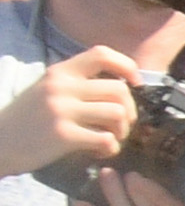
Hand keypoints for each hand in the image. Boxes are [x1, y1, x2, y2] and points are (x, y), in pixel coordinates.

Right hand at [0, 46, 139, 180]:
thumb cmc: (28, 119)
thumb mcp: (48, 89)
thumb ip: (78, 84)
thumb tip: (122, 88)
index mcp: (60, 72)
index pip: (101, 54)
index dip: (127, 66)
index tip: (134, 84)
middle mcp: (61, 87)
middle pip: (119, 90)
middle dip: (129, 111)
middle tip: (120, 126)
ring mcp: (62, 110)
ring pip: (117, 114)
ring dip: (122, 131)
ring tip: (109, 139)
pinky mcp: (63, 136)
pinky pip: (106, 140)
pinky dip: (111, 149)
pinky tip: (98, 152)